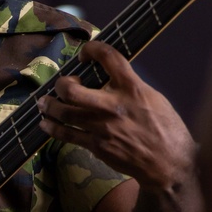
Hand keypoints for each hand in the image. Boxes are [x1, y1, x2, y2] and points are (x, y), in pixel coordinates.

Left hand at [39, 39, 195, 191]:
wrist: (168, 162)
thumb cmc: (165, 128)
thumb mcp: (153, 98)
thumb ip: (130, 86)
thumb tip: (110, 78)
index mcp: (132, 88)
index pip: (108, 57)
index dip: (91, 49)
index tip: (84, 54)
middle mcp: (113, 106)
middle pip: (72, 90)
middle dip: (61, 84)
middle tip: (62, 84)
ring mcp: (102, 127)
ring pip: (64, 113)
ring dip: (49, 105)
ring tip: (44, 102)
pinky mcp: (96, 146)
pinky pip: (67, 135)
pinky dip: (52, 128)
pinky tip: (45, 123)